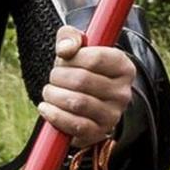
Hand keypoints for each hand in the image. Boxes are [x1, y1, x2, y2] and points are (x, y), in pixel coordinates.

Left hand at [38, 27, 135, 154]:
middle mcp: (123, 93)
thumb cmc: (80, 68)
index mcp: (124, 67)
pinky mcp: (99, 133)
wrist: (84, 98)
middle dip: (58, 76)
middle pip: (82, 80)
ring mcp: (113, 115)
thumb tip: (65, 49)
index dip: (73, 58)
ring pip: (77, 103)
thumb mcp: (77, 46)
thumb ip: (70, 37)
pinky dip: (55, 115)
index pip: (96, 58)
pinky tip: (46, 107)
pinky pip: (75, 125)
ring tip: (49, 91)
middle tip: (53, 77)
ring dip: (54, 95)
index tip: (64, 59)